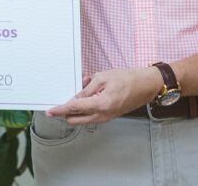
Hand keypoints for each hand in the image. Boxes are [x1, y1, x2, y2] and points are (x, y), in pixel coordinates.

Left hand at [47, 67, 161, 124]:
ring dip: (75, 112)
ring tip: (76, 96)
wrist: (147, 85)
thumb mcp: (103, 77)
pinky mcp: (110, 116)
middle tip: (59, 103)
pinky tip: (86, 98)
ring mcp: (107, 118)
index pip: (74, 109)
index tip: (50, 111)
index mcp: (100, 104)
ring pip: (83, 120)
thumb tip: (75, 96)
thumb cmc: (128, 79)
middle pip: (76, 119)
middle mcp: (103, 115)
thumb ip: (87, 88)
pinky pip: (92, 117)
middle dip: (65, 113)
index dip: (60, 110)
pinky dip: (85, 110)